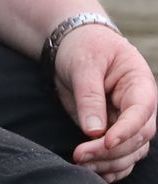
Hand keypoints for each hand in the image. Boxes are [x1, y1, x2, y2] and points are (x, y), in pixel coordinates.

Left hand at [54, 24, 156, 181]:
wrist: (74, 45)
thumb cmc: (83, 48)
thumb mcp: (84, 64)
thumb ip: (89, 96)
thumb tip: (93, 131)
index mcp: (139, 84)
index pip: (141, 112)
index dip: (126, 130)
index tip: (105, 142)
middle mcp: (139, 107)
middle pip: (137, 138)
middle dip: (111, 151)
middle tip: (80, 155)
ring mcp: (127, 121)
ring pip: (130, 152)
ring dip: (109, 162)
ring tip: (81, 163)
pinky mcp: (113, 130)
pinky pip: (120, 155)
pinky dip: (109, 167)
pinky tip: (93, 171)